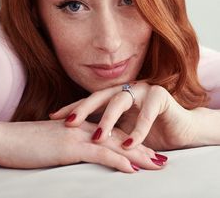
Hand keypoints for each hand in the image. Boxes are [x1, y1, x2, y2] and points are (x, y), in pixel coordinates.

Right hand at [0, 118, 164, 171]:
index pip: (113, 133)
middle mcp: (85, 128)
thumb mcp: (55, 142)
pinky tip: (132, 169)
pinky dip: (118, 161)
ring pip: (116, 144)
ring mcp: (80, 136)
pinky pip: (100, 153)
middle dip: (142, 148)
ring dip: (138, 155)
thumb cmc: (29, 143)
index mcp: (83, 127)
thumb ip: (72, 144)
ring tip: (157, 164)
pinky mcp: (72, 147)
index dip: (132, 142)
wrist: (9, 139)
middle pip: (120, 137)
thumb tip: (83, 152)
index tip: (147, 152)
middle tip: (162, 159)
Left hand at [50, 82, 196, 150]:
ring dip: (108, 119)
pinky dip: (137, 131)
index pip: (90, 100)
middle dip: (83, 109)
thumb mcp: (122, 131)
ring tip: (98, 137)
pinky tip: (128, 144)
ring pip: (120, 101)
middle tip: (69, 123)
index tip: (54, 117)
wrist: (180, 130)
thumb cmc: (149, 131)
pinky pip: (146, 113)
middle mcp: (127, 89)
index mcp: (115, 95)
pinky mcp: (160, 96)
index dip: (73, 108)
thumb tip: (77, 138)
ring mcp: (143, 89)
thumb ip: (105, 130)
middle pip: (100, 96)